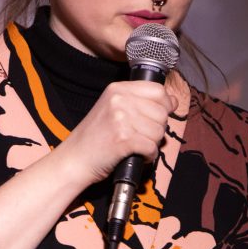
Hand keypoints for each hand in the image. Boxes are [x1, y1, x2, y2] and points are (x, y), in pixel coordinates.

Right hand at [55, 80, 177, 184]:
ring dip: (152, 143)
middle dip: (157, 128)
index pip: (158, 90)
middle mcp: (119, 100)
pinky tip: (138, 155)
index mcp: (117, 89)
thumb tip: (173, 101)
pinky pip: (152, 147)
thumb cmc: (95, 137)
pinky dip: (148, 156)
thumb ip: (140, 102)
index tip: (158, 115)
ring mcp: (121, 119)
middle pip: (162, 112)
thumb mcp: (113, 108)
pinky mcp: (123, 139)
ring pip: (159, 131)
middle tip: (141, 135)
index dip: (165, 104)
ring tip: (136, 146)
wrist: (74, 159)